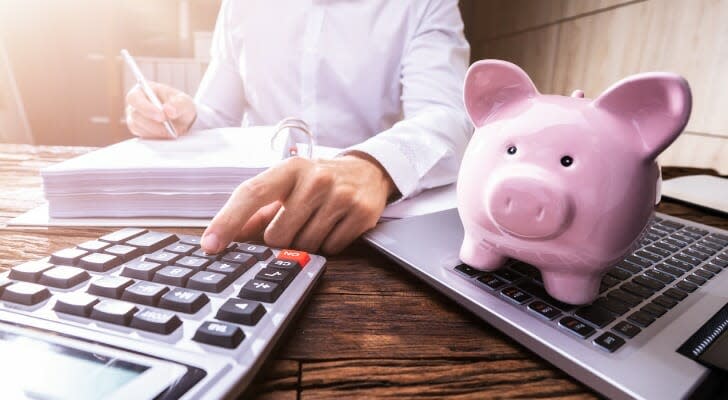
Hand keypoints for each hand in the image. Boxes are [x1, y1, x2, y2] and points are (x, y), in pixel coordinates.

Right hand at [125, 82, 195, 138]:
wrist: (182, 118)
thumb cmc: (180, 105)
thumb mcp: (185, 102)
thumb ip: (178, 105)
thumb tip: (168, 110)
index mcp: (143, 89)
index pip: (134, 98)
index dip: (146, 108)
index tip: (161, 116)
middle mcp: (135, 104)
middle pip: (135, 115)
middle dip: (153, 123)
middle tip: (169, 127)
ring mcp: (135, 117)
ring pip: (138, 127)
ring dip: (156, 131)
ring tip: (172, 131)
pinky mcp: (138, 129)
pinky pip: (142, 135)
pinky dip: (155, 136)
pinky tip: (166, 134)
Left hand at [201, 153, 395, 254]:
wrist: (367, 172)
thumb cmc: (317, 181)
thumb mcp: (286, 186)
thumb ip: (255, 211)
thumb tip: (223, 237)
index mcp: (290, 168)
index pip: (252, 194)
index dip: (228, 221)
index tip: (211, 245)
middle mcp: (315, 178)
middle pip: (277, 235)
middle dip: (281, 239)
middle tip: (295, 223)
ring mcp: (340, 195)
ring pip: (305, 245)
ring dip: (306, 242)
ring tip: (317, 221)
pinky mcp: (360, 213)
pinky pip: (331, 248)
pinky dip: (328, 244)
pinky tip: (334, 225)